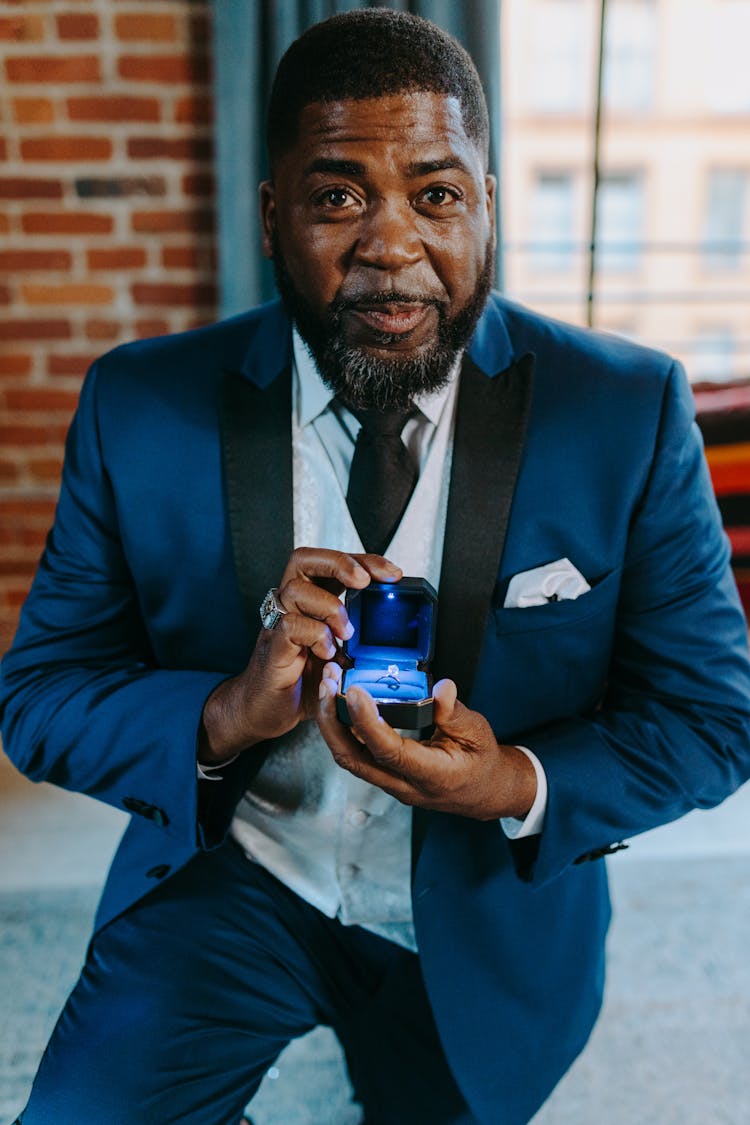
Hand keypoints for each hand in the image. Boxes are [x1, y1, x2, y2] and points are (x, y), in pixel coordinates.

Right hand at [199, 548, 401, 763]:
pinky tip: (328, 653)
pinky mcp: (272, 648)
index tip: (393, 574)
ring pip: (295, 590)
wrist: (265, 712)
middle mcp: (290, 606)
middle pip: (303, 559)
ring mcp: (277, 625)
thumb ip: (361, 641)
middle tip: (365, 581)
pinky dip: (315, 635)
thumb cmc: (303, 682)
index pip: (331, 563)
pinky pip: (289, 626)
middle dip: (339, 562)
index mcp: (310, 601)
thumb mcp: (342, 656)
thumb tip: (399, 635)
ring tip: (346, 633)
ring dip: (330, 607)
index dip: (362, 560)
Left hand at [317, 666, 536, 820]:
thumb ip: (455, 713)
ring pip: (349, 757)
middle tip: (328, 684)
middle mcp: (404, 785)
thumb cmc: (481, 762)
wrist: (484, 791)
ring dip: (332, 723)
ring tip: (328, 687)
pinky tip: (339, 702)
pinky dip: (340, 728)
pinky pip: (354, 754)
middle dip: (332, 721)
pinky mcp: (384, 776)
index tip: (355, 691)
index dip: (368, 722)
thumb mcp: (477, 733)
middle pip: (354, 758)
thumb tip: (442, 688)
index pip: (390, 751)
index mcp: (432, 775)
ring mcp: (390, 784)